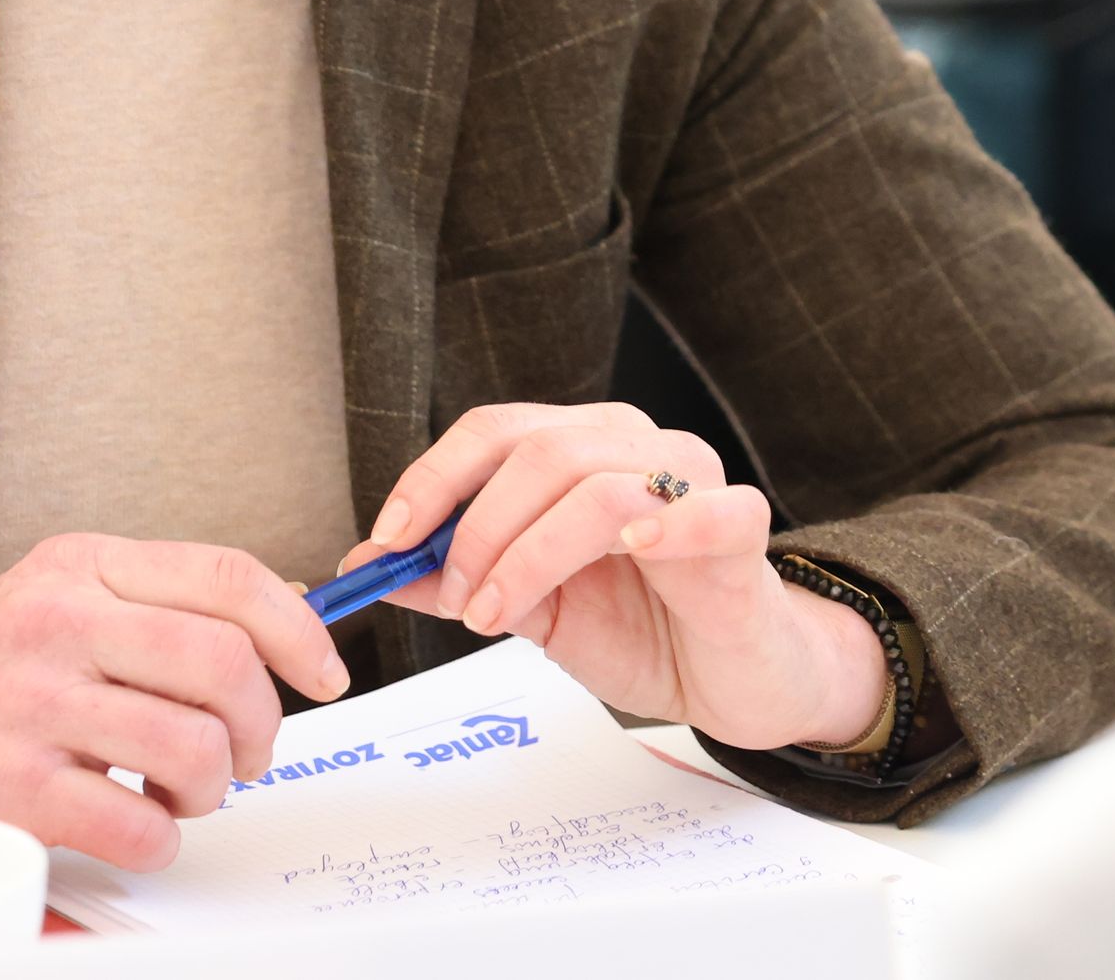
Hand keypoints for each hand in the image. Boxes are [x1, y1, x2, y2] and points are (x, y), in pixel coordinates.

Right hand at [0, 532, 349, 870]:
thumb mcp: (45, 604)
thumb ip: (144, 606)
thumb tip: (274, 618)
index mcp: (76, 567)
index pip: (227, 577)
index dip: (299, 629)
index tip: (326, 671)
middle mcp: (57, 622)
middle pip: (226, 664)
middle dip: (262, 726)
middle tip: (246, 757)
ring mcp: (32, 704)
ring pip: (194, 745)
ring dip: (209, 789)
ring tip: (180, 796)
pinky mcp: (10, 787)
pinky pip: (138, 823)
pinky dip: (157, 843)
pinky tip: (131, 833)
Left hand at [328, 402, 889, 754]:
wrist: (735, 682)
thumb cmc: (646, 632)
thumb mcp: (534, 612)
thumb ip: (461, 580)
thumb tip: (372, 566)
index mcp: (583, 451)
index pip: (497, 431)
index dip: (433, 478)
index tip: (387, 540)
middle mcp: (637, 448)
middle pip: (539, 450)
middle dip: (475, 528)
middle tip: (452, 598)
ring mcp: (695, 482)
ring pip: (598, 486)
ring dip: (528, 553)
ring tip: (494, 614)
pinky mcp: (742, 529)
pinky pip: (708, 509)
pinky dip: (668, 520)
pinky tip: (634, 545)